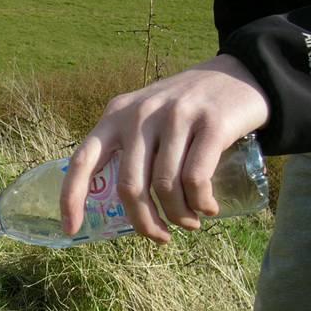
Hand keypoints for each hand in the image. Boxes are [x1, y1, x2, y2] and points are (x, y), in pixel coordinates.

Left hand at [60, 54, 269, 242]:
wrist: (240, 73)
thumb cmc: (186, 108)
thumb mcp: (146, 116)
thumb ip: (128, 148)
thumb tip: (119, 205)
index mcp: (116, 115)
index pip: (82, 160)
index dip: (71, 198)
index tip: (71, 229)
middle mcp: (140, 114)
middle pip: (129, 186)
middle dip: (144, 222)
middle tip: (160, 237)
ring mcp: (175, 116)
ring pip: (165, 187)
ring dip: (178, 216)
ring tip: (190, 222)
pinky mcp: (211, 122)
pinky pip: (195, 178)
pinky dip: (201, 203)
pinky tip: (208, 208)